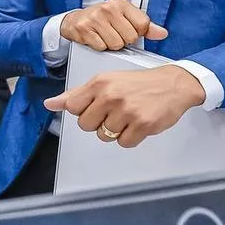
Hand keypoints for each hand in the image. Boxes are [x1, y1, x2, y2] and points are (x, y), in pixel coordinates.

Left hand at [44, 65, 205, 147]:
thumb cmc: (138, 83)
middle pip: (86, 125)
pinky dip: (130, 137)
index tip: (94, 107)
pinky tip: (136, 124)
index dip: (82, 111)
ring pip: (104, 136)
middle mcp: (111, 96)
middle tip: (113, 112)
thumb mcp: (104, 81)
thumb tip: (50, 104)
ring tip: (127, 116)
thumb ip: (76, 94)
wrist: (173, 84)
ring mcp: (127, 111)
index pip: (72, 107)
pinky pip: (124, 143)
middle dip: (97, 122)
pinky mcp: (143, 125)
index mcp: (99, 83)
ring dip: (114, 130)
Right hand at [60, 0, 167, 51]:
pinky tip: (96, 38)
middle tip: (114, 33)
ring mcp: (95, 18)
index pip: (143, 25)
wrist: (74, 20)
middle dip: (123, 40)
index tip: (128, 29)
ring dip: (111, 45)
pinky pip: (102, 47)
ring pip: (116, 44)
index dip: (137, 32)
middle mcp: (108, 8)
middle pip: (130, 37)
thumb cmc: (102, 18)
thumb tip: (162, 34)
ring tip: (105, 36)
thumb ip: (145, 25)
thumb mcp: (125, 16)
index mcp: (121, 3)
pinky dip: (100, 46)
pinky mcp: (84, 29)